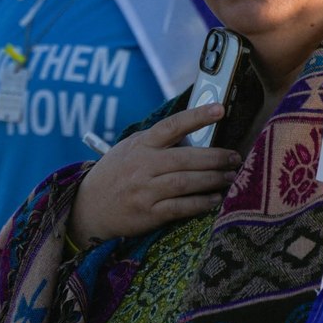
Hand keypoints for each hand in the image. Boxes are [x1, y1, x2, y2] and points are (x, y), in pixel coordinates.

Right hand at [68, 103, 240, 246]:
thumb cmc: (115, 174)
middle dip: (216, 157)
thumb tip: (193, 132)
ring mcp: (145, 190)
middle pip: (186, 158)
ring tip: (230, 177)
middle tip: (235, 157)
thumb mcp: (129, 150)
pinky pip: (180, 207)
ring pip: (186, 182)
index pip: (171, 125)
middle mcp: (142, 165)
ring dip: (213, 180)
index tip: (220, 109)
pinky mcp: (148, 213)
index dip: (197, 116)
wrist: (88, 207)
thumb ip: (156, 142)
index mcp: (140, 145)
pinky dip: (200, 203)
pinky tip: (215, 200)